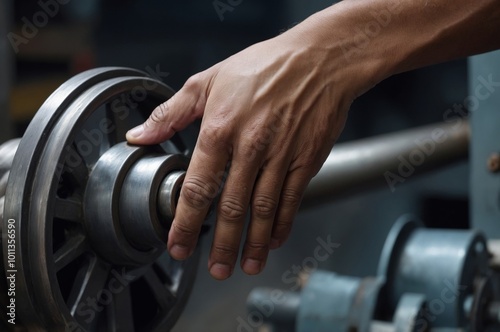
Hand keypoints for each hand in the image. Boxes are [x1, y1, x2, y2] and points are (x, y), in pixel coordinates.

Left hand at [126, 23, 356, 279]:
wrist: (320, 59)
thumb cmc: (265, 66)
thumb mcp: (209, 80)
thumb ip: (171, 113)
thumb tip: (140, 135)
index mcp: (220, 128)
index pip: (198, 186)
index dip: (185, 222)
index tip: (178, 245)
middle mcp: (251, 147)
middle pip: (231, 208)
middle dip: (221, 244)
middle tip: (214, 269)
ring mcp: (281, 156)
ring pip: (263, 211)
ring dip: (254, 243)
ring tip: (246, 266)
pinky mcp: (306, 160)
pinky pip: (292, 200)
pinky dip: (282, 224)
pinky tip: (275, 240)